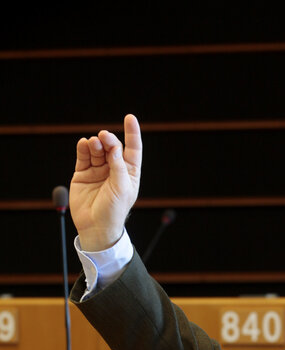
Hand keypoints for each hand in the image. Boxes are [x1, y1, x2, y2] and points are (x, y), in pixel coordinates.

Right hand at [69, 113, 141, 251]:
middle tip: (103, 137)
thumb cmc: (114, 211)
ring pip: (97, 150)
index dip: (132, 133)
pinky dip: (83, 148)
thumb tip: (113, 146)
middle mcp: (114, 169)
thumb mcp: (121, 188)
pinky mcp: (83, 173)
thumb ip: (118, 166)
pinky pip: (83, 156)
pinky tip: (84, 144)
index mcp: (129, 173)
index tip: (130, 118)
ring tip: (93, 143)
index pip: (132, 149)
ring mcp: (98, 170)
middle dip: (109, 140)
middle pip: (113, 146)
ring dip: (95, 144)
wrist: (95, 227)